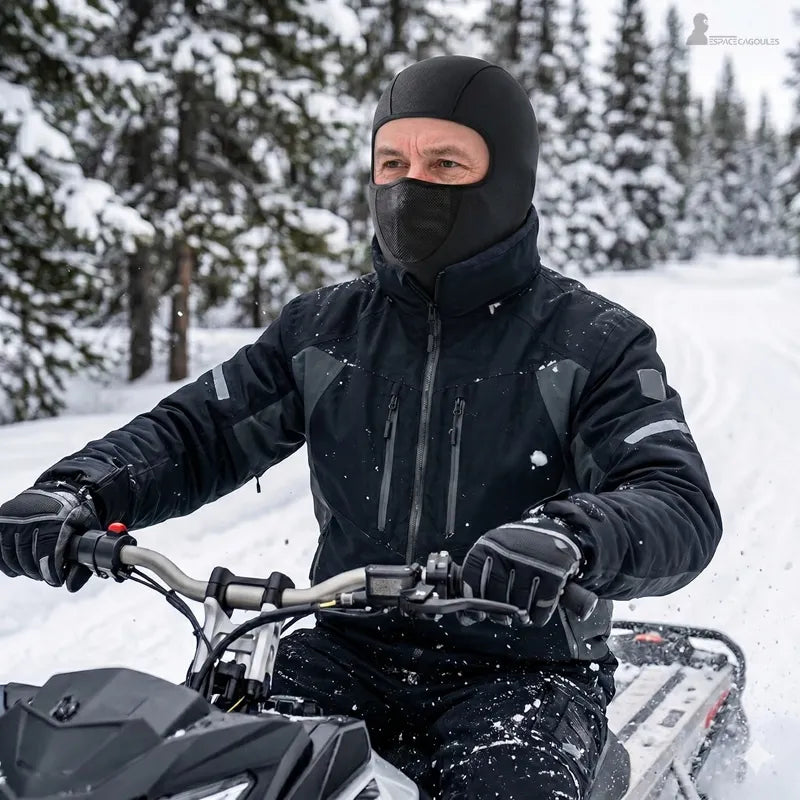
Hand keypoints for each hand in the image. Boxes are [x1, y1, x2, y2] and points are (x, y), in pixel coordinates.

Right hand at [0, 485, 100, 590]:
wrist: (62, 489)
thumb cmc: (76, 513)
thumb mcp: (88, 531)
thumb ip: (83, 559)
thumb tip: (70, 586)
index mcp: (57, 521)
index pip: (48, 556)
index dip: (51, 574)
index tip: (55, 580)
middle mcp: (34, 518)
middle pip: (28, 559)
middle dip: (38, 572)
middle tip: (46, 575)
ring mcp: (15, 518)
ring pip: (11, 556)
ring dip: (22, 569)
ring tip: (34, 571)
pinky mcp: (3, 519)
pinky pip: (0, 549)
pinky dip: (6, 562)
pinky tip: (16, 568)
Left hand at [462, 516, 582, 626]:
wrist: (554, 528)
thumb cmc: (519, 545)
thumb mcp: (495, 549)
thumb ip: (480, 575)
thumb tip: (467, 615)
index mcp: (489, 545)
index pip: (471, 577)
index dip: (472, 600)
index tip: (478, 612)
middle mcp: (508, 552)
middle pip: (496, 596)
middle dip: (498, 613)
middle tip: (503, 617)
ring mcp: (531, 563)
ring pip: (519, 605)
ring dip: (519, 616)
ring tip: (521, 615)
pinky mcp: (553, 574)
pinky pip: (541, 607)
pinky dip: (538, 616)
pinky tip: (536, 613)